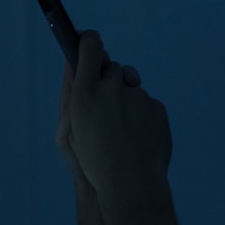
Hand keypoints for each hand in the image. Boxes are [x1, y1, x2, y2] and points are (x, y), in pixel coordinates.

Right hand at [65, 31, 169, 198]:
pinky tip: (134, 138)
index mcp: (85, 94)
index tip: (86, 39)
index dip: (88, 40)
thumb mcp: (68, 128)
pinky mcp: (157, 108)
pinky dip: (140, 116)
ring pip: (130, 87)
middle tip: (101, 101)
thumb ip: (71, 92)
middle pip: (112, 67)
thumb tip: (74, 64)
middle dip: (107, 78)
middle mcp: (112, 89)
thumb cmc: (91, 160)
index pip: (90, 47)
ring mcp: (138, 97)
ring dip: (124, 100)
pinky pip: (146, 104)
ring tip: (118, 131)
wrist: (129, 185)